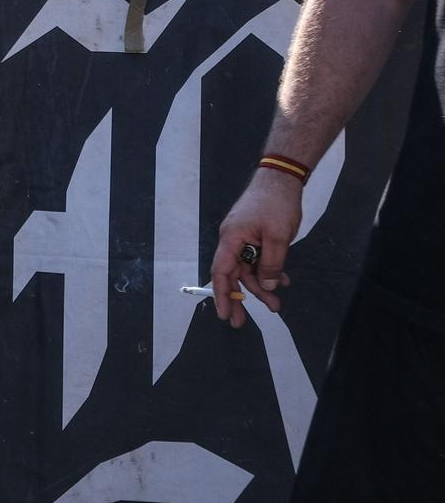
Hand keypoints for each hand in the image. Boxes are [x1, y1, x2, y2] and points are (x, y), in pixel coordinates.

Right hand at [208, 170, 300, 327]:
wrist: (281, 179)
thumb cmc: (276, 205)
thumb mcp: (278, 237)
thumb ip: (271, 264)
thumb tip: (268, 287)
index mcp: (231, 239)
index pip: (221, 272)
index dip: (222, 295)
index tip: (224, 315)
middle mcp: (232, 240)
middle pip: (232, 274)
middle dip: (238, 298)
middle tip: (241, 323)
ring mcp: (242, 238)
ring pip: (247, 269)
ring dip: (260, 287)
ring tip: (276, 305)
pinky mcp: (252, 235)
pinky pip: (256, 259)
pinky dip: (267, 271)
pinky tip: (281, 281)